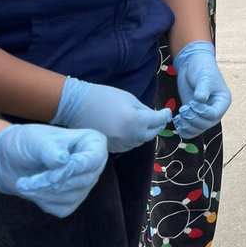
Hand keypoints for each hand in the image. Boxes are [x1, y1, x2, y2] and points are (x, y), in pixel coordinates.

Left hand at [0, 124, 107, 216]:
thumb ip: (51, 150)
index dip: (74, 168)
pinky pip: (62, 208)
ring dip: (44, 192)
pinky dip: (44, 201)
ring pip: (71, 196)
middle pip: (84, 180)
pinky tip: (33, 190)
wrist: (13, 159)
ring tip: (24, 184)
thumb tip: (63, 161)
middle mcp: (93, 166)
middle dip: (53, 182)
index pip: (93, 159)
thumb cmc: (30, 143)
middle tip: (28, 181)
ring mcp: (83, 185)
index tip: (52, 173)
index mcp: (93, 143)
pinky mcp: (71, 202)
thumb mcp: (37, 140)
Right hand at [53, 78, 171, 153]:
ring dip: (145, 133)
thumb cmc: (104, 97)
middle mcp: (131, 136)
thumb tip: (154, 116)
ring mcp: (121, 144)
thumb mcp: (129, 98)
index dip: (165, 115)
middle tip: (159, 118)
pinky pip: (129, 145)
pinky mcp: (112, 149)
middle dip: (157, 126)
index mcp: (136, 121)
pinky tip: (132, 131)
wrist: (77, 107)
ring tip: (146, 124)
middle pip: (151, 134)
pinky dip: (133, 138)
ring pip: (140, 141)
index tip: (168, 112)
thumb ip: (144, 109)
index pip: (157, 120)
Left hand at [172, 41, 231, 139]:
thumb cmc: (202, 68)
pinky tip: (177, 120)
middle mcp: (215, 110)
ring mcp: (204, 113)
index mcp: (222, 101)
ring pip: (198, 129)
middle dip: (193, 119)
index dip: (202, 112)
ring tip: (179, 116)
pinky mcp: (194, 114)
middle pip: (206, 124)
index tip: (192, 102)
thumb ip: (202, 90)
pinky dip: (183, 128)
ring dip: (187, 126)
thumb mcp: (204, 77)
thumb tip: (200, 100)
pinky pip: (190, 128)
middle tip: (183, 109)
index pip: (214, 115)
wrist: (193, 64)